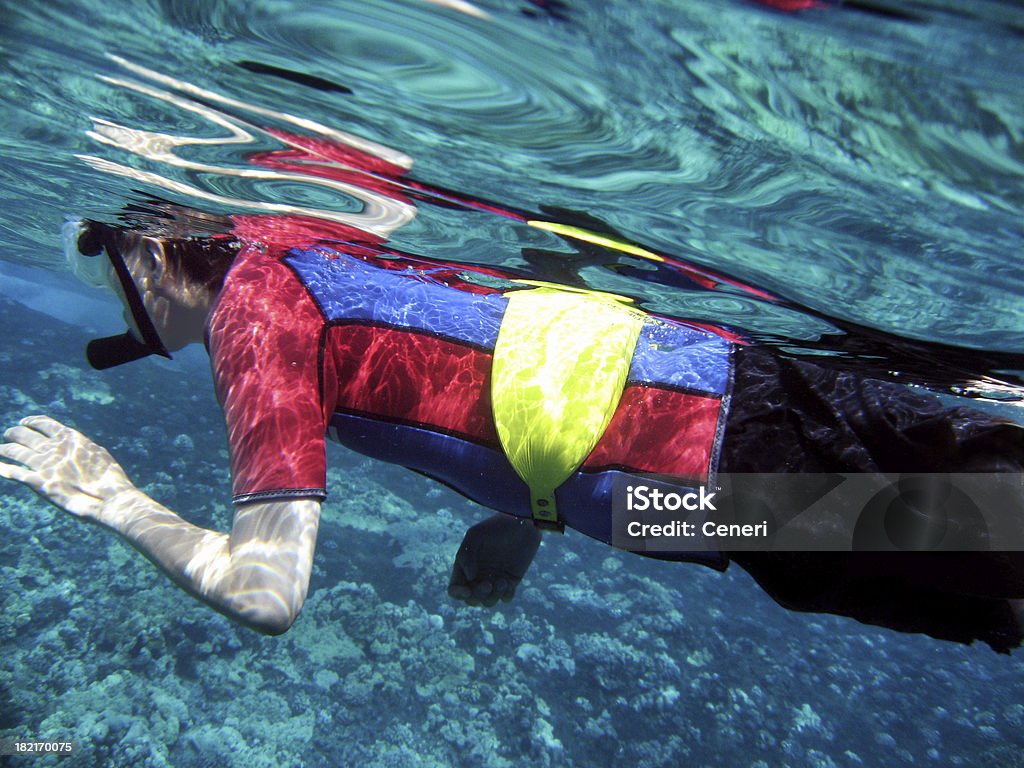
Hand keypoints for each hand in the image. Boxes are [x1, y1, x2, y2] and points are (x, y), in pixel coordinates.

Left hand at [0, 415, 134, 520]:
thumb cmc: (110, 478)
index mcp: (70, 438)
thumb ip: (83, 447)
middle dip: (13, 433)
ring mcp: (44, 465)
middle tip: (9, 436)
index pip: (43, 423)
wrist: (109, 499)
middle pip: (24, 435)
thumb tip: (79, 444)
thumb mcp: (98, 454)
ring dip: (4, 449)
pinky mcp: (37, 483)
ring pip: (14, 451)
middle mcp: (53, 448)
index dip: (31, 421)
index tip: (24, 422)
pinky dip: (2, 469)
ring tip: (0, 450)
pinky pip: (13, 473)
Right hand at [448, 514, 540, 606]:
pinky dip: (506, 595)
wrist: (523, 522)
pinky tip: (509, 583)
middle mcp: (478, 575)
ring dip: (493, 596)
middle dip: (478, 596)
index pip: (455, 588)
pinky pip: (505, 598)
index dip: (458, 593)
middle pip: (472, 599)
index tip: (467, 590)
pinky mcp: (511, 581)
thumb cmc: (497, 525)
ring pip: (488, 601)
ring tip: (502, 582)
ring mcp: (494, 579)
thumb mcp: (476, 535)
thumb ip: (467, 556)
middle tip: (488, 584)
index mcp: (466, 566)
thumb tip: (469, 578)